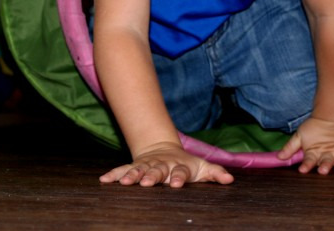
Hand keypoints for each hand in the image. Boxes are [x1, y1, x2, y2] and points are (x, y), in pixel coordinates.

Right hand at [99, 141, 234, 187]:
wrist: (162, 148)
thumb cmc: (186, 164)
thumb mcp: (202, 167)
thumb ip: (214, 173)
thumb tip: (229, 180)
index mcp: (179, 166)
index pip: (180, 172)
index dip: (179, 177)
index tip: (177, 184)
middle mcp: (161, 165)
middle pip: (157, 170)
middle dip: (152, 176)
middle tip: (148, 183)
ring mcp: (146, 165)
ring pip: (138, 170)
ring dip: (131, 175)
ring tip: (125, 182)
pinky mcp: (134, 166)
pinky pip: (122, 169)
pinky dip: (113, 174)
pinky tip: (103, 180)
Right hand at [277, 117, 333, 175]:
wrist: (331, 113)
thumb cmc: (314, 125)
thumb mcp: (301, 135)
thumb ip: (291, 146)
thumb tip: (279, 157)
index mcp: (315, 154)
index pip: (310, 162)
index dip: (307, 165)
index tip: (302, 170)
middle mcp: (328, 157)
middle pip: (326, 164)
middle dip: (325, 167)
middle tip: (323, 170)